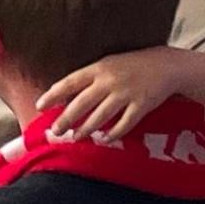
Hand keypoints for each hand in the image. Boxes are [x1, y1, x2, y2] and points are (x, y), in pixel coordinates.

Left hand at [36, 46, 188, 142]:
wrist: (164, 64)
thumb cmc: (130, 65)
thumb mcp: (107, 64)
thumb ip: (88, 79)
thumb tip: (64, 97)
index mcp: (98, 68)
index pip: (70, 82)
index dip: (53, 95)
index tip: (39, 106)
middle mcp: (110, 80)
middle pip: (82, 103)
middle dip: (66, 118)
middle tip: (55, 130)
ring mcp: (126, 93)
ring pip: (101, 116)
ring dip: (87, 129)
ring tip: (76, 137)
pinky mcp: (142, 105)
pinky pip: (125, 123)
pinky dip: (114, 133)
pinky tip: (104, 139)